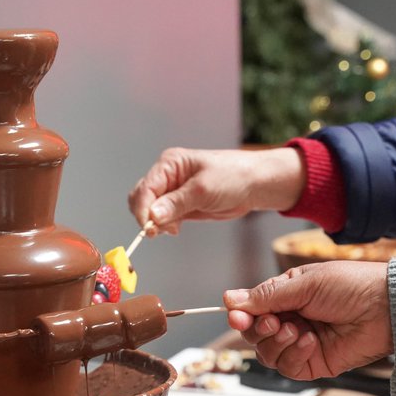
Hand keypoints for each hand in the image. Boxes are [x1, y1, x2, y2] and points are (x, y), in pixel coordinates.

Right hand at [128, 147, 303, 234]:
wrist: (254, 185)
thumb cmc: (233, 176)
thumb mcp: (203, 189)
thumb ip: (176, 203)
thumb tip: (153, 216)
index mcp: (169, 164)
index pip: (145, 187)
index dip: (143, 209)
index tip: (148, 227)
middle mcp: (167, 176)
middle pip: (141, 198)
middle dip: (147, 216)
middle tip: (160, 231)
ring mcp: (173, 191)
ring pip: (150, 210)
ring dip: (156, 223)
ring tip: (173, 228)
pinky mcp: (180, 205)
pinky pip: (162, 217)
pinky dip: (164, 226)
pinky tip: (176, 229)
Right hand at [222, 260, 391, 378]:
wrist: (386, 307)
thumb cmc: (351, 286)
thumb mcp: (304, 284)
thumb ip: (267, 295)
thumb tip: (229, 299)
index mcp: (287, 296)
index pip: (251, 310)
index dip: (241, 315)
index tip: (236, 316)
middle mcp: (291, 320)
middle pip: (254, 335)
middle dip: (258, 330)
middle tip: (273, 321)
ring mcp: (301, 344)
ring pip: (267, 354)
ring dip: (276, 342)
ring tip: (296, 329)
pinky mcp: (314, 363)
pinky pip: (288, 368)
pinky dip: (293, 355)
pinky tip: (310, 340)